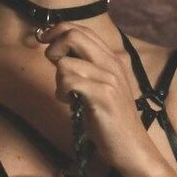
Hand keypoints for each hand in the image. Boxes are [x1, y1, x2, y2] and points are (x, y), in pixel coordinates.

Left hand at [37, 21, 159, 175]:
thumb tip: (57, 52)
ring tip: (67, 93)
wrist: (131, 147)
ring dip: (58, 79)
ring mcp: (108, 79)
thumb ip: (85, 67)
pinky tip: (69, 101)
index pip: (81, 29)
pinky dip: (62, 92)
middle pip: (73, 35)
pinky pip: (69, 81)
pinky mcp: (102, 96)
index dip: (58, 31)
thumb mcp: (100, 86)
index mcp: (111, 58)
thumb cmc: (111, 119)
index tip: (45, 42)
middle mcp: (112, 64)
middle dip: (54, 48)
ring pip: (66, 63)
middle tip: (53, 65)